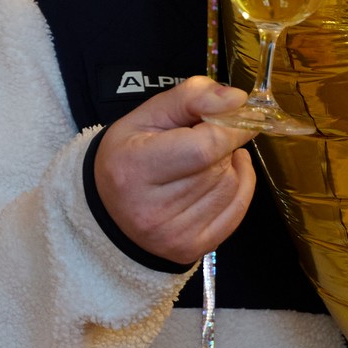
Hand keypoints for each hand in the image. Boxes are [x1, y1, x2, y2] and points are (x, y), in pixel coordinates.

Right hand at [94, 77, 255, 265]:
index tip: (235, 115)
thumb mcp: (148, 115)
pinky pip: (237, 211)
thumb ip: (192, 97)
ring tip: (204, 161)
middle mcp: (152, 210)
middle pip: (218, 167)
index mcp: (135, 168)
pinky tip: (223, 176)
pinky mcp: (190, 250)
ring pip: (231, 187)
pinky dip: (239, 187)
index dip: (229, 128)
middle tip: (203, 140)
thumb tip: (237, 100)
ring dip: (227, 167)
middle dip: (222, 146)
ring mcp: (173, 235)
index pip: (204, 147)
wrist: (109, 209)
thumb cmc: (130, 155)